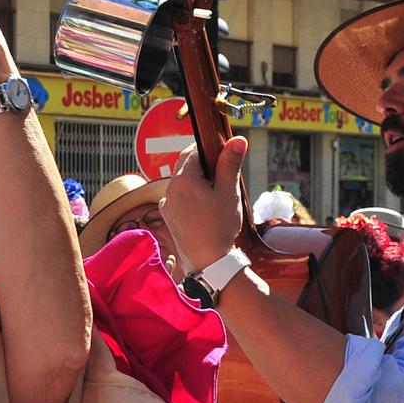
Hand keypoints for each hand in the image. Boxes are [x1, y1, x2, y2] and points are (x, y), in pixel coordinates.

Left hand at [160, 137, 249, 274]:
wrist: (208, 262)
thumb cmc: (219, 227)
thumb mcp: (228, 191)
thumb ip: (230, 163)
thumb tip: (237, 140)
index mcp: (182, 180)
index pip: (192, 151)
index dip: (209, 150)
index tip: (223, 156)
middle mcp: (169, 190)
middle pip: (185, 166)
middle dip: (204, 167)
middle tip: (223, 177)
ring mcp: (167, 205)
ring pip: (183, 183)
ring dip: (198, 183)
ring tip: (216, 197)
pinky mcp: (168, 218)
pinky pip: (179, 199)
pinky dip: (191, 198)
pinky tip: (206, 210)